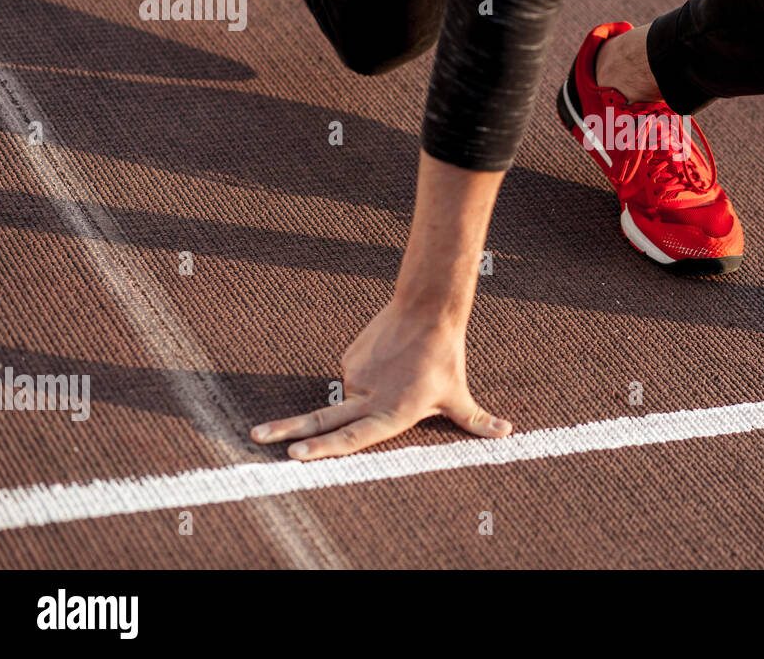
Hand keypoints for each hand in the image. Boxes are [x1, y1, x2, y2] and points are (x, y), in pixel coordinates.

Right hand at [251, 301, 511, 459]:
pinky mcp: (348, 358)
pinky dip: (366, 374)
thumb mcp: (459, 394)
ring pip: (351, 395)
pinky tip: (387, 360)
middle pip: (322, 420)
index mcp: (391, 412)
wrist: (427, 309)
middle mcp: (368, 397)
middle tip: (255, 436)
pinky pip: (352, 375)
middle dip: (286, 430)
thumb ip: (476, 421)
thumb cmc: (445, 358)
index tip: (294, 454)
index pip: (352, 437)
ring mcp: (354, 375)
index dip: (323, 448)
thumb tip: (508, 434)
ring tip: (400, 372)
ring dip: (369, 391)